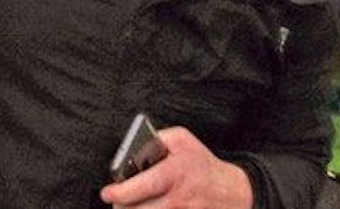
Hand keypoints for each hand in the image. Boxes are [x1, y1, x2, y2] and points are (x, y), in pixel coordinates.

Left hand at [100, 127, 253, 208]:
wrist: (232, 193)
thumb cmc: (202, 165)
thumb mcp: (182, 141)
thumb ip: (156, 138)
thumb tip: (132, 147)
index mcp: (174, 173)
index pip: (141, 187)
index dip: (120, 192)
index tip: (107, 193)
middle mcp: (177, 199)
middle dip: (121, 206)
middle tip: (117, 199)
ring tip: (130, 205)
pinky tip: (147, 208)